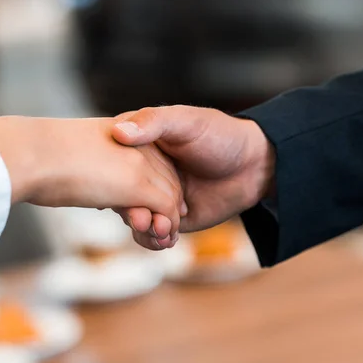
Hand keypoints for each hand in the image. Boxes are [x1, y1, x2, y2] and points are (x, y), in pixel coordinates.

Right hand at [0, 116, 182, 240]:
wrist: (27, 152)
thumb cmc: (37, 154)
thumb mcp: (73, 153)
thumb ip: (97, 167)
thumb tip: (101, 197)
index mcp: (124, 131)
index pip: (152, 163)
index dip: (151, 190)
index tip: (138, 213)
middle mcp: (137, 144)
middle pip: (167, 181)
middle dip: (165, 210)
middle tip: (155, 232)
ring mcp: (139, 164)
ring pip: (170, 197)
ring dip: (167, 222)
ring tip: (159, 240)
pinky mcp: (138, 185)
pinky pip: (165, 211)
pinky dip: (166, 228)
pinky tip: (158, 240)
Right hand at [112, 105, 274, 248]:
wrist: (253, 166)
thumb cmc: (220, 135)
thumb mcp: (185, 121)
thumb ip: (153, 123)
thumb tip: (118, 132)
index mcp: (139, 147)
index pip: (111, 164)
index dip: (109, 179)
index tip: (113, 191)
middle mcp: (142, 174)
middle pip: (120, 196)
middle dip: (128, 210)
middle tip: (140, 218)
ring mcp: (155, 198)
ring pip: (135, 218)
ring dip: (142, 228)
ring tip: (159, 229)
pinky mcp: (170, 219)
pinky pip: (153, 234)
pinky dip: (154, 240)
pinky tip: (166, 238)